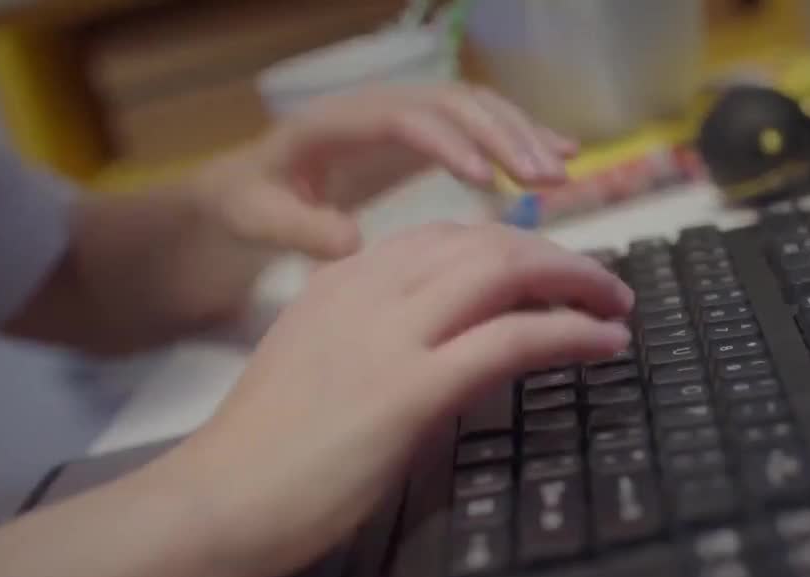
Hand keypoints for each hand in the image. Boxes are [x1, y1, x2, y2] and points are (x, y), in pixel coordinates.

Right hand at [165, 223, 632, 576]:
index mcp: (344, 279)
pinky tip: (606, 343)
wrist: (215, 501)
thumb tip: (453, 337)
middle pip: (489, 242)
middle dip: (560, 257)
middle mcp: (368, 288)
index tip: (553, 272)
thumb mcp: (322, 360)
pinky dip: (571, 335)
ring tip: (618, 306)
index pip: (448, 236)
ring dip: (579, 282)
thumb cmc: (265, 449)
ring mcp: (389, 334)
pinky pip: (512, 340)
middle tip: (605, 286)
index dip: (515, 247)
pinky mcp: (409, 389)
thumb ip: (379, 334)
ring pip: (506, 272)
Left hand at [190, 82, 578, 261]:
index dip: (446, 142)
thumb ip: (299, 228)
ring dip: (520, 135)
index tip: (487, 180)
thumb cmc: (251, 204)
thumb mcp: (258, 219)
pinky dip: (522, 135)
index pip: (401, 119)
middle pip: (450, 104)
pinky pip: (480, 123)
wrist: (246, 186)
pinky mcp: (423, 134)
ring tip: (560, 171)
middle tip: (545, 177)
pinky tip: (562, 155)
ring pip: (474, 108)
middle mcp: (375, 107)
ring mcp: (403, 116)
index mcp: (333, 125)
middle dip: (502, 135)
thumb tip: (351, 240)